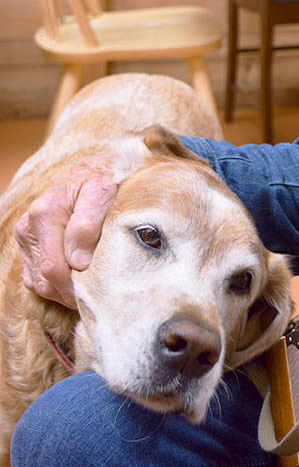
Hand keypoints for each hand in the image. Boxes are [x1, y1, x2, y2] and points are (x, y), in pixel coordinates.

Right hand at [14, 159, 116, 308]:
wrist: (94, 167)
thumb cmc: (103, 179)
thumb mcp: (104, 192)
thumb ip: (89, 224)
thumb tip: (77, 261)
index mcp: (46, 212)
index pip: (55, 268)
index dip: (77, 288)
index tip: (100, 294)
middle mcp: (29, 225)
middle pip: (46, 280)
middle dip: (71, 294)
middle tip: (98, 299)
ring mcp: (26, 236)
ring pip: (39, 283)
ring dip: (63, 292)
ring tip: (89, 293)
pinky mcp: (27, 244)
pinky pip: (35, 278)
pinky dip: (54, 286)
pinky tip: (75, 283)